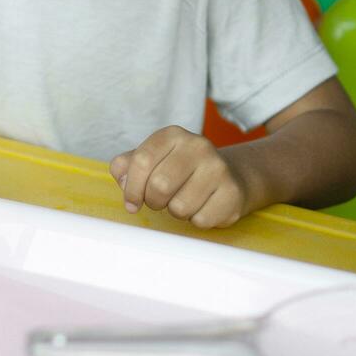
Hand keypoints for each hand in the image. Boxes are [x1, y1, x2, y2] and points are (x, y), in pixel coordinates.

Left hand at [109, 127, 251, 228]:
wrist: (230, 175)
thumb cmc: (180, 170)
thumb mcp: (151, 160)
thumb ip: (127, 166)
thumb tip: (123, 179)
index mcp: (173, 135)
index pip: (141, 161)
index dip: (131, 188)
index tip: (132, 201)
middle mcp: (198, 146)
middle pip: (159, 185)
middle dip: (153, 202)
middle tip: (160, 200)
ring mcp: (218, 168)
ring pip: (180, 207)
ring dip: (175, 212)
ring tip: (183, 200)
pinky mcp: (233, 193)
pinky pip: (200, 220)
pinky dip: (195, 220)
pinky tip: (201, 206)